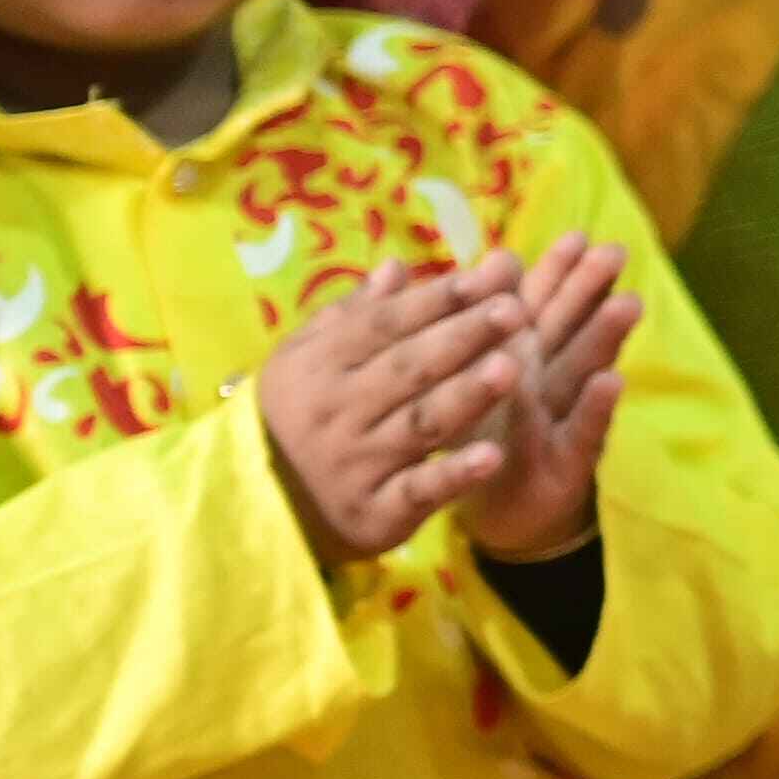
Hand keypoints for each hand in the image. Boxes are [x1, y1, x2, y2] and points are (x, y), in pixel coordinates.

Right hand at [256, 262, 527, 572]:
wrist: (263, 504)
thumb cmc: (303, 414)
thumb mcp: (311, 359)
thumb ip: (356, 315)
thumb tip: (397, 266)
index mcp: (319, 364)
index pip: (383, 325)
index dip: (434, 300)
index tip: (484, 277)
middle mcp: (336, 412)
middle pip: (408, 368)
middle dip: (463, 336)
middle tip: (514, 309)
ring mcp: (355, 464)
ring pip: (420, 424)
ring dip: (467, 396)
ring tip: (511, 368)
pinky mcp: (376, 512)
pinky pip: (418, 490)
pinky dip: (454, 475)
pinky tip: (494, 455)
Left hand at [451, 240, 641, 567]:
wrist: (502, 514)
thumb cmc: (485, 442)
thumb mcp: (470, 383)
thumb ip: (480, 327)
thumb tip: (490, 262)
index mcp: (517, 359)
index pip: (536, 307)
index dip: (556, 273)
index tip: (577, 237)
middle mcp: (545, 383)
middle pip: (567, 329)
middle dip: (589, 291)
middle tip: (615, 252)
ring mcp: (560, 421)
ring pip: (581, 371)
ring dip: (605, 338)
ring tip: (627, 304)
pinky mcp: (567, 465)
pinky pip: (582, 433)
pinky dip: (595, 408)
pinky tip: (613, 382)